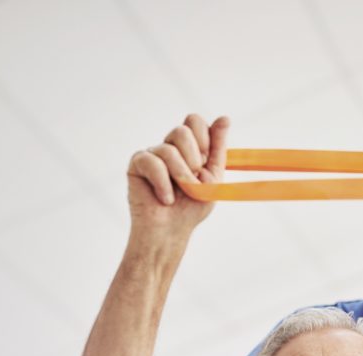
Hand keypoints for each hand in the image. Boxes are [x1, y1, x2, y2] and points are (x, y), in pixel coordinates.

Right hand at [127, 113, 229, 237]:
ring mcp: (152, 154)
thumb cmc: (191, 208)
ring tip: (180, 194)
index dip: (203, 138)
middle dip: (193, 159)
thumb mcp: (213, 178)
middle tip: (192, 181)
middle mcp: (169, 147)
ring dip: (181, 175)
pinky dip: (163, 183)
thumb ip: (218, 148)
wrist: (171, 232)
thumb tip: (225, 117)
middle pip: (182, 130)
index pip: (194, 121)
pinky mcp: (137, 165)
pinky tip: (166, 199)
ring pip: (168, 149)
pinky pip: (152, 162)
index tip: (205, 162)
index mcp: (188, 147)